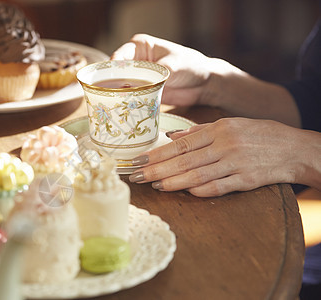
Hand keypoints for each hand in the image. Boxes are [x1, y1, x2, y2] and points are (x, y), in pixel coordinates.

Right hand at [111, 33, 241, 106]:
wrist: (205, 84)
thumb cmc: (192, 66)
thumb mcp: (174, 65)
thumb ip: (155, 72)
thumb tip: (139, 83)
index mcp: (139, 47)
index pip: (119, 56)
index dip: (111, 69)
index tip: (110, 82)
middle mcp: (135, 61)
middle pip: (115, 73)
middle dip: (112, 85)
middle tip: (111, 97)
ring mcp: (137, 78)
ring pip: (120, 87)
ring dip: (118, 96)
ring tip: (116, 105)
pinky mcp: (141, 92)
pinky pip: (129, 98)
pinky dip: (126, 104)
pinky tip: (124, 111)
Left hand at [128, 118, 318, 196]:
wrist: (296, 148)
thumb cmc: (260, 134)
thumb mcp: (231, 124)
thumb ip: (200, 131)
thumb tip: (172, 137)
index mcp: (219, 130)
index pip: (181, 144)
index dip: (158, 154)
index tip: (139, 161)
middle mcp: (225, 145)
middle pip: (184, 160)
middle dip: (158, 169)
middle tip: (137, 177)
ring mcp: (236, 163)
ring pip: (198, 175)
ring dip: (174, 182)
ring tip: (155, 186)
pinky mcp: (247, 179)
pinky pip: (220, 187)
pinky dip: (202, 190)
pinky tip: (186, 192)